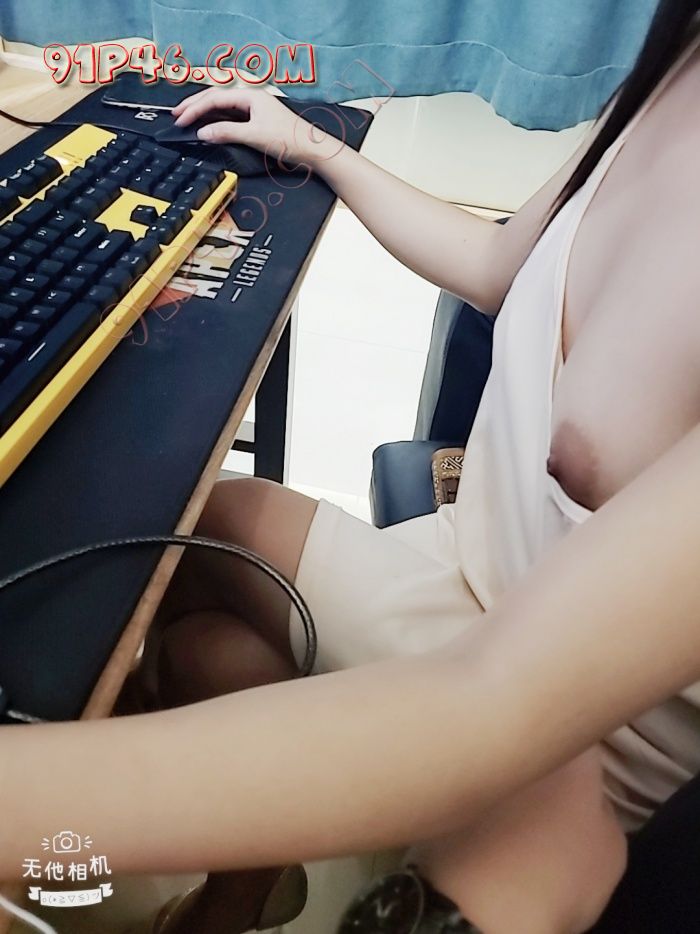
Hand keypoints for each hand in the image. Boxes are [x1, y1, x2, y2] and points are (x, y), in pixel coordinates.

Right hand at [171, 87, 324, 165]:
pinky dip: (217, 119)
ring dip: (204, 111)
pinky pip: (231, 115)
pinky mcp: (258, 120)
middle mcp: (252, 98)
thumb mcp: (254, 136)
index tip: (181, 119)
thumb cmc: (291, 139)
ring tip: (188, 117)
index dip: (194, 109)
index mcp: (250, 96)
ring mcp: (255, 109)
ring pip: (223, 105)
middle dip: (194, 105)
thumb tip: (204, 132)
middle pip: (216, 97)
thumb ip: (227, 132)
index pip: (214, 98)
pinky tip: (210, 125)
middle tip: (177, 115)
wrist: (313, 150)